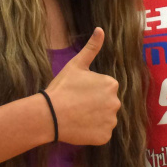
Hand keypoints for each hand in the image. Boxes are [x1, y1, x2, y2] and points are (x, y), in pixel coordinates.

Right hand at [44, 28, 120, 145]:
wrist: (50, 114)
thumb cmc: (62, 87)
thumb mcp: (76, 65)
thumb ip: (92, 47)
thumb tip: (100, 29)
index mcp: (111, 84)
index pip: (105, 88)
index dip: (91, 90)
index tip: (78, 92)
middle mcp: (116, 103)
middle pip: (107, 103)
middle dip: (95, 104)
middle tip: (77, 105)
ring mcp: (111, 121)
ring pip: (105, 119)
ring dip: (95, 118)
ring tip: (77, 116)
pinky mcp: (104, 137)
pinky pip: (101, 134)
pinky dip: (92, 132)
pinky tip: (80, 127)